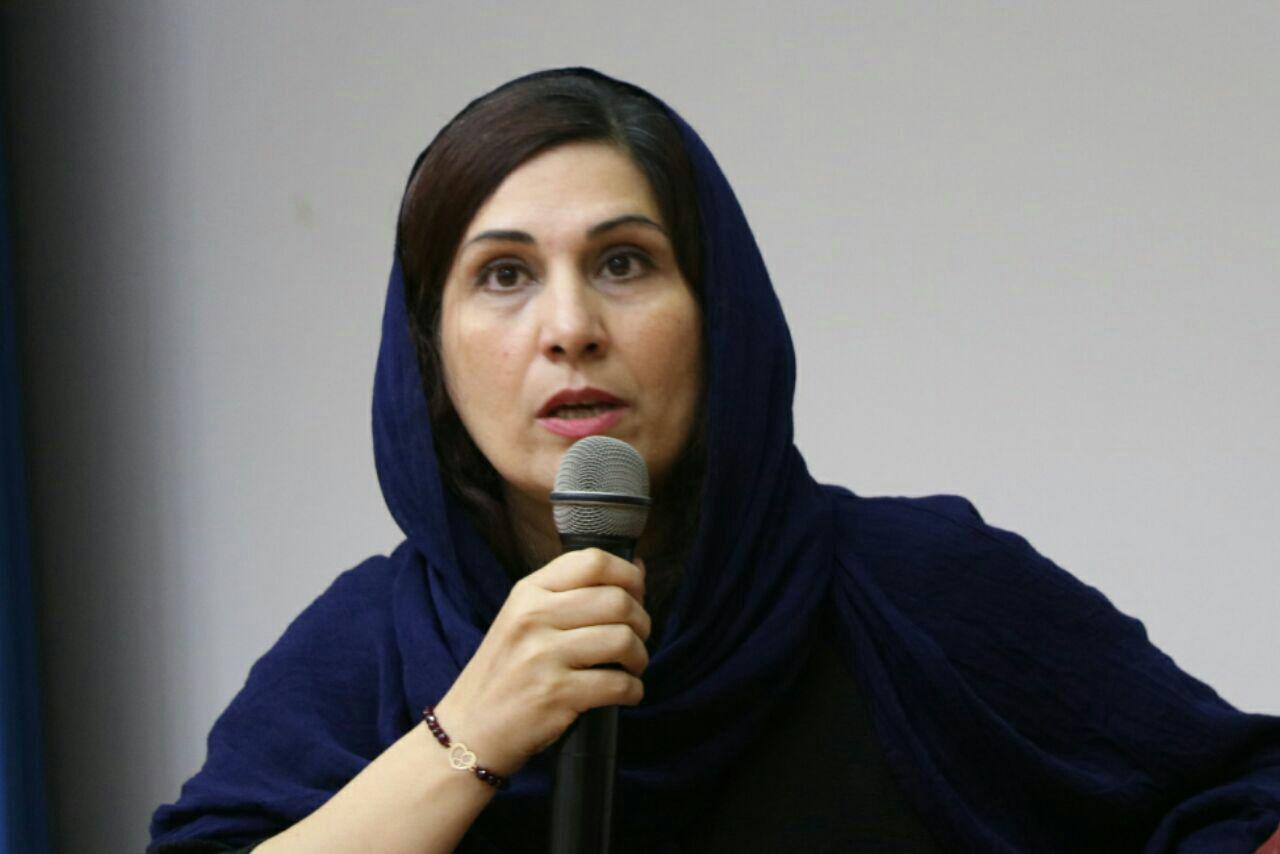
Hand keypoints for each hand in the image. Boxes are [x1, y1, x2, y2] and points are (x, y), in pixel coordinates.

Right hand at [431, 548, 649, 777]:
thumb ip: (574, 594)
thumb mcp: (523, 619)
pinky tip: (626, 693)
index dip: (628, 576)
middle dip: (642, 622)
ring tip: (631, 668)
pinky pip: (619, 684)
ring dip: (640, 658)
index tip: (637, 595)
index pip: (593, 561)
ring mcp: (543, 656)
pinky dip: (633, 690)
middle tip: (637, 640)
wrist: (468, 729)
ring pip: (624, 640)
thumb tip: (638, 570)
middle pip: (617, 601)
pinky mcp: (556, 694)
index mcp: (528, 592)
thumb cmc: (505, 673)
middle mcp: (534, 617)